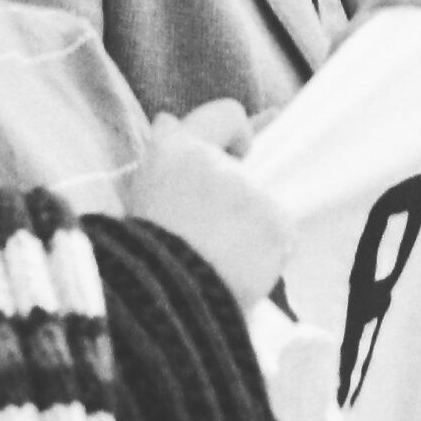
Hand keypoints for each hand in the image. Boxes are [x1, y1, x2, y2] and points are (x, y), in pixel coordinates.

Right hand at [131, 107, 287, 305]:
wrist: (164, 307)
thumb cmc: (144, 253)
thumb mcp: (141, 193)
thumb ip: (163, 153)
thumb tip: (169, 119)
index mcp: (175, 149)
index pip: (228, 114)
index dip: (236, 132)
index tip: (239, 152)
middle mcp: (217, 162)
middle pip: (250, 167)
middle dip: (238, 191)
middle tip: (213, 226)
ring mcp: (251, 192)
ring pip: (263, 203)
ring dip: (249, 224)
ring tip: (216, 256)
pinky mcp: (278, 224)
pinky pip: (279, 233)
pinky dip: (265, 251)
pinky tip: (237, 268)